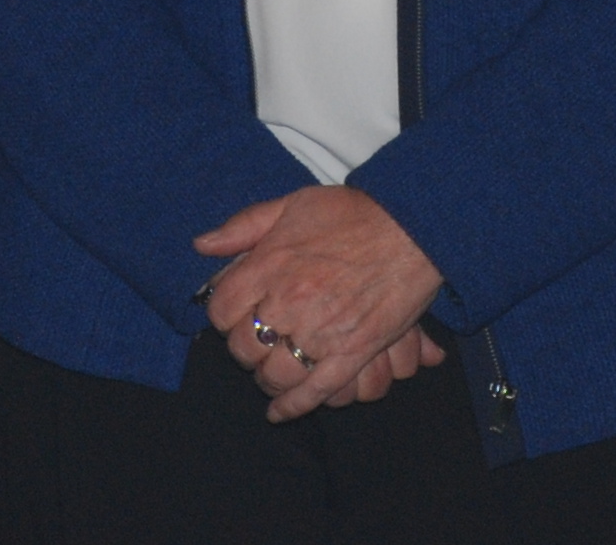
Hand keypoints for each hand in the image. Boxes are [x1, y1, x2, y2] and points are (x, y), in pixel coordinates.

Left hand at [196, 188, 446, 420]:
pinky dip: (293, 406)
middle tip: (256, 341)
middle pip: (244, 346)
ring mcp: (320, 332)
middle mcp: (289, 302)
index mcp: (270, 265)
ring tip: (271, 370)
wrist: (412, 226)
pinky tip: (279, 412)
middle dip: (245, 347)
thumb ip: (244, 225)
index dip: (224, 315)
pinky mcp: (352, 353)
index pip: (221, 309)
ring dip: (267, 377)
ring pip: (274, 374)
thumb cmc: (352, 212)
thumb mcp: (291, 203)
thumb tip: (202, 244)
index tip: (236, 314)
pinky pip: (314, 391)